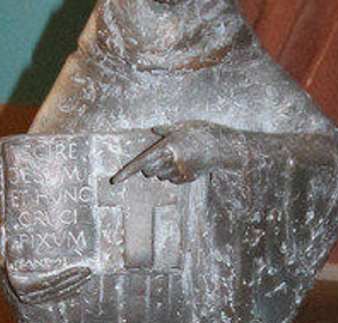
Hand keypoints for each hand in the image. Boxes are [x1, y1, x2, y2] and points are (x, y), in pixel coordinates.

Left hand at [111, 121, 242, 184]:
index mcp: (167, 146)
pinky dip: (173, 174)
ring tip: (177, 157)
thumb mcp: (183, 127)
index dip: (127, 172)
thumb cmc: (202, 132)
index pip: (141, 162)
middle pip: (149, 171)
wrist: (223, 146)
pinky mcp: (188, 178)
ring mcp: (180, 172)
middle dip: (149, 166)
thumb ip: (167, 130)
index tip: (115, 181)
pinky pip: (172, 180)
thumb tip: (154, 129)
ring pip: (161, 176)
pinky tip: (185, 164)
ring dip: (163, 169)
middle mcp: (172, 161)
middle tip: (160, 156)